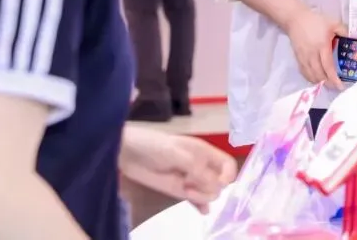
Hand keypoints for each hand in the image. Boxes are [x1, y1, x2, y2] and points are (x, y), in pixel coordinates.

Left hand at [119, 127, 237, 212]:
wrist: (128, 153)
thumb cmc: (152, 145)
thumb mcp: (175, 153)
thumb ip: (195, 167)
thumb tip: (215, 184)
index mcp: (203, 152)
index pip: (227, 164)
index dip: (228, 174)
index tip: (220, 183)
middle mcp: (200, 166)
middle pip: (219, 182)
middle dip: (210, 187)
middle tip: (192, 186)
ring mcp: (190, 180)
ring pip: (209, 193)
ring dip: (203, 196)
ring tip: (186, 192)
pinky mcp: (179, 191)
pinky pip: (196, 200)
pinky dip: (201, 205)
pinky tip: (202, 211)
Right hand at [285, 7, 346, 89]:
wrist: (296, 19)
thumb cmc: (316, 21)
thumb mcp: (333, 23)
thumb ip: (344, 31)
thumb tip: (352, 39)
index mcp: (322, 46)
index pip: (327, 67)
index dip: (333, 78)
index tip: (340, 85)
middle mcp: (312, 54)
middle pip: (319, 74)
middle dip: (327, 83)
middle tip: (335, 86)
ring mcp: (303, 57)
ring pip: (310, 75)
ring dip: (319, 82)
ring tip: (327, 84)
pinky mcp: (298, 58)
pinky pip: (304, 72)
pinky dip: (310, 78)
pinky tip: (316, 79)